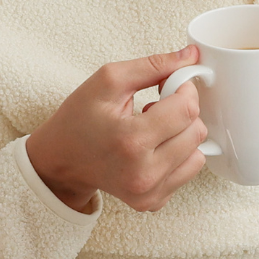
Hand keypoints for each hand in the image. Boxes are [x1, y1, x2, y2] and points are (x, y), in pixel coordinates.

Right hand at [25, 46, 207, 212]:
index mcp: (131, 141)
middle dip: (183, 112)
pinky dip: (177, 156)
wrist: (60, 161)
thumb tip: (192, 56)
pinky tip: (152, 149)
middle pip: (197, 132)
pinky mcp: (153, 202)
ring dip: (182, 135)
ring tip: (153, 130)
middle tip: (156, 107)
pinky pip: (187, 172)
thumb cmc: (79, 119)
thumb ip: (153, 65)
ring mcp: (149, 192)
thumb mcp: (108, 81)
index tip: (171, 85)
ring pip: (198, 154)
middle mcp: (144, 173)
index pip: (187, 110)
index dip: (184, 90)